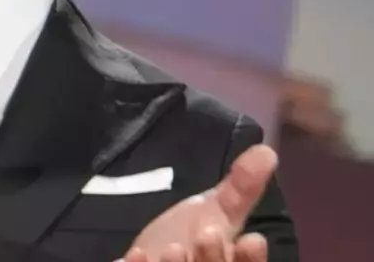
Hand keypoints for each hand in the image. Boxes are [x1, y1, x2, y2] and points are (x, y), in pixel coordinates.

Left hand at [116, 144, 277, 261]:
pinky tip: (135, 254)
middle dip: (213, 257)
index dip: (250, 258)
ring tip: (173, 247)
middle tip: (209, 233)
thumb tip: (266, 150)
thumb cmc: (192, 234)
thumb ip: (242, 187)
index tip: (254, 238)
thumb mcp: (218, 210)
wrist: (150, 255)